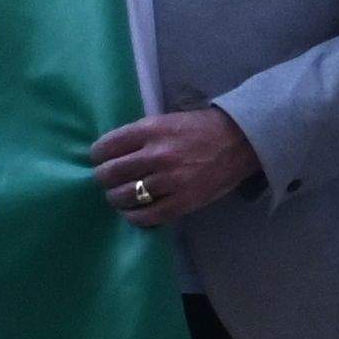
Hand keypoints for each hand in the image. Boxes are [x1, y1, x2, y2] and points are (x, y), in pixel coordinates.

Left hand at [89, 106, 258, 228]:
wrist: (241, 142)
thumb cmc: (200, 129)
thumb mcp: (165, 122)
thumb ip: (138, 136)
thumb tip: (109, 154)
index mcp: (149, 131)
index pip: (104, 148)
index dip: (98, 156)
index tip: (102, 160)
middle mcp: (157, 155)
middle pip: (109, 174)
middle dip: (104, 178)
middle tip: (110, 180)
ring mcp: (171, 180)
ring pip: (124, 196)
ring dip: (116, 198)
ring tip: (121, 196)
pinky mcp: (185, 201)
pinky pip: (147, 215)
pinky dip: (134, 216)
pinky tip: (134, 212)